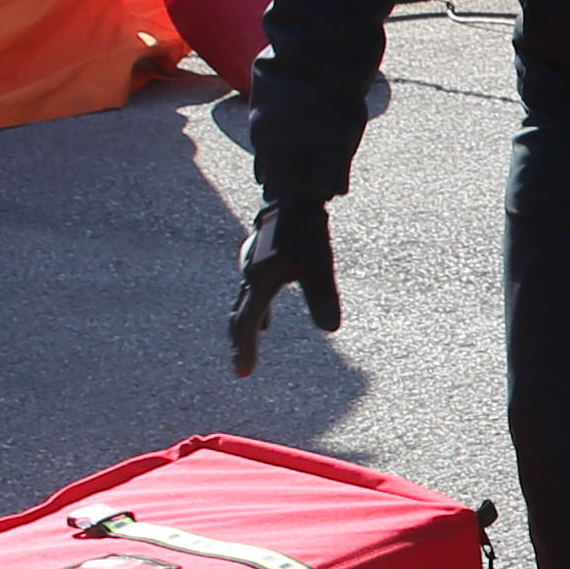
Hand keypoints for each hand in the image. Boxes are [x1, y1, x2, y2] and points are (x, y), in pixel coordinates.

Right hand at [228, 195, 340, 374]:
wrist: (292, 194)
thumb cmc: (306, 229)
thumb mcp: (319, 263)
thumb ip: (323, 296)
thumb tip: (330, 328)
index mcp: (259, 281)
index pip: (246, 323)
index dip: (244, 349)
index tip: (243, 373)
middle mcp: (249, 276)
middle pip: (239, 316)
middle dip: (240, 343)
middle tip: (241, 368)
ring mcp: (251, 267)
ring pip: (245, 304)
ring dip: (247, 327)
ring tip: (247, 346)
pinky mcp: (259, 260)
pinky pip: (252, 293)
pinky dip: (256, 310)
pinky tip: (266, 320)